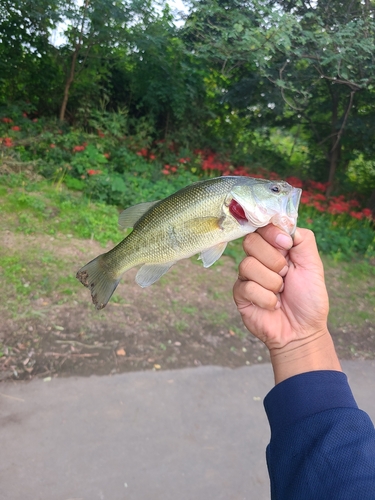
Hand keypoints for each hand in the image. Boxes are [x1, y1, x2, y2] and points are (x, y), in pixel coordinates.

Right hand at [233, 225, 340, 382]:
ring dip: (272, 282)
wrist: (302, 330)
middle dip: (274, 260)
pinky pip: (247, 287)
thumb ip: (302, 239)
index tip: (286, 246)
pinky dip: (266, 298)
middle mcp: (259, 259)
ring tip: (280, 292)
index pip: (263, 227)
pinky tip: (273, 305)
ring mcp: (247, 276)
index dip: (272, 233)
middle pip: (251, 242)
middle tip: (285, 275)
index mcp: (275, 248)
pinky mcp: (240, 294)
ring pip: (248, 265)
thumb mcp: (313, 265)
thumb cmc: (309, 299)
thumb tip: (284, 222)